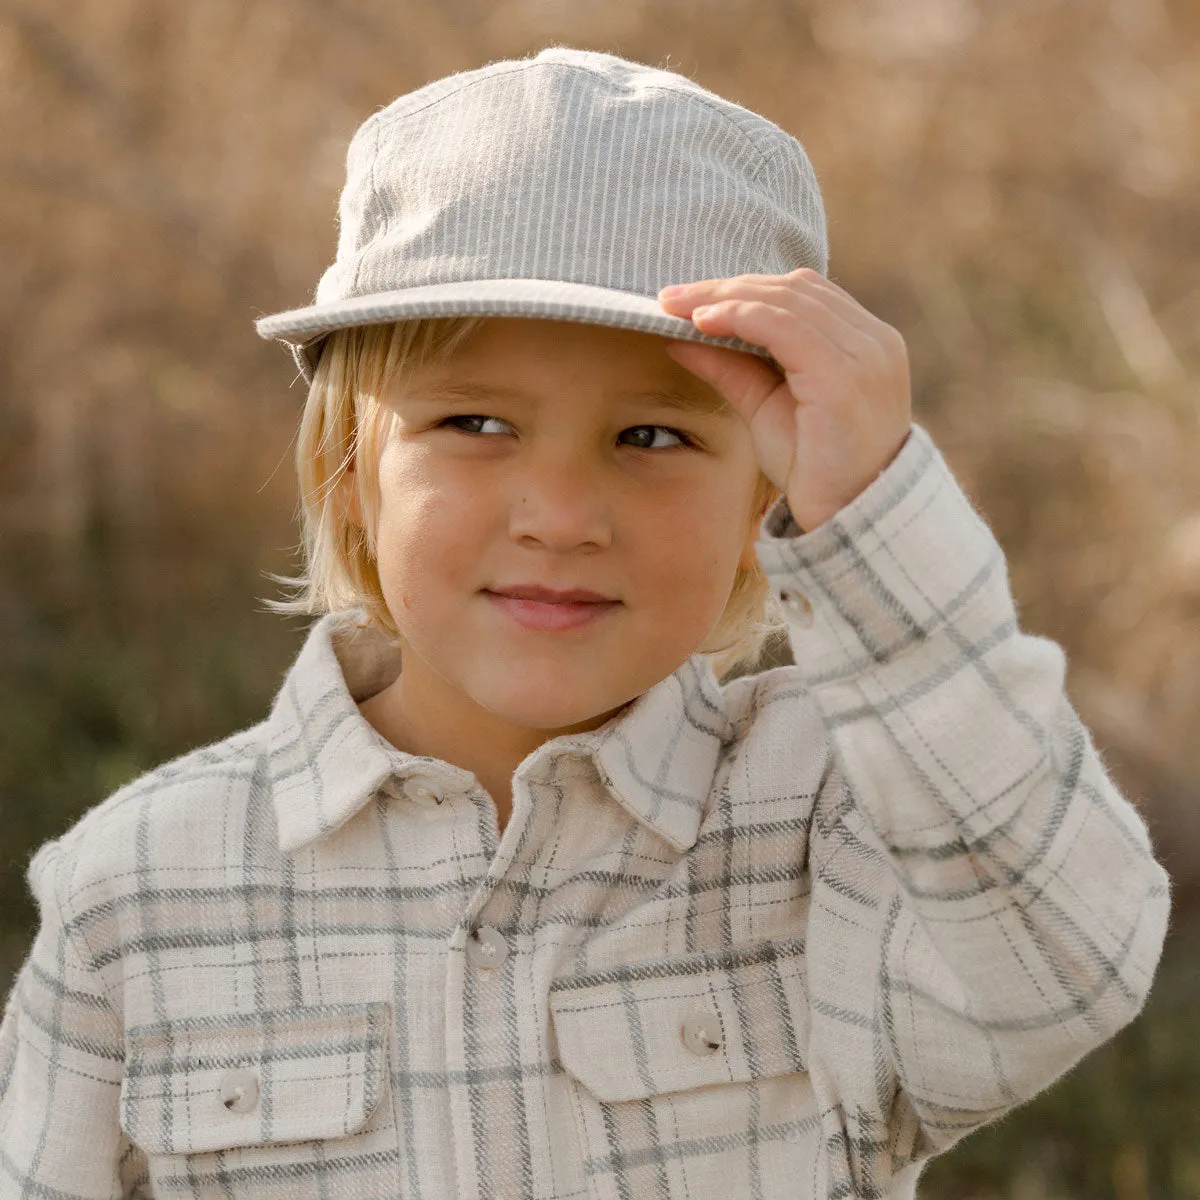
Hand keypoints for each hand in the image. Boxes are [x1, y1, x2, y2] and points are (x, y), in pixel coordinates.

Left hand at [657, 267, 911, 532]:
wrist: (846, 520)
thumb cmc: (813, 470)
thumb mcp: (766, 408)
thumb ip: (733, 368)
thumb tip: (681, 337)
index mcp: (865, 343)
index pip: (802, 294)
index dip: (745, 288)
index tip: (689, 299)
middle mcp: (874, 341)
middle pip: (793, 289)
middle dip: (727, 287)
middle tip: (670, 297)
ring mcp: (864, 357)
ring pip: (785, 301)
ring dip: (725, 297)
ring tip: (677, 306)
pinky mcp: (842, 378)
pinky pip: (783, 327)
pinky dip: (739, 317)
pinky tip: (701, 322)